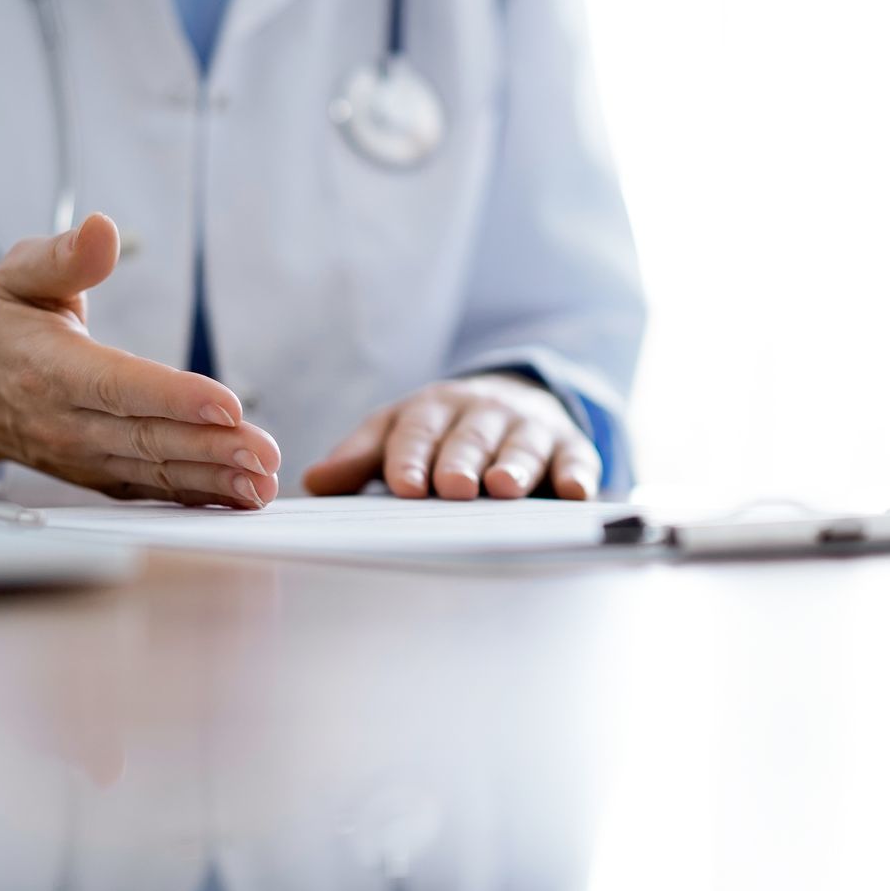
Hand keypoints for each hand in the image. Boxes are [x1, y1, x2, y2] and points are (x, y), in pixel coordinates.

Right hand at [0, 213, 280, 508]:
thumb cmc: (0, 324)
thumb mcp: (18, 276)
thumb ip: (64, 256)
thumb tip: (101, 229)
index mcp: (50, 368)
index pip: (118, 386)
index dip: (174, 397)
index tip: (227, 404)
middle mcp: (66, 421)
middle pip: (147, 437)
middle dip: (212, 448)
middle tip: (265, 453)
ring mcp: (82, 456)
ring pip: (155, 470)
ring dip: (214, 479)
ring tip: (262, 481)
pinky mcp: (97, 475)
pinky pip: (150, 489)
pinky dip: (196, 496)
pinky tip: (238, 495)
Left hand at [302, 375, 598, 500]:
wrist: (513, 398)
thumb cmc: (443, 431)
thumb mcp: (399, 433)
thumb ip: (361, 459)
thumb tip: (312, 482)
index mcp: (433, 409)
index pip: (418, 432)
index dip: (411, 459)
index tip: (406, 486)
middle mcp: (482, 413)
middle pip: (469, 438)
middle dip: (462, 460)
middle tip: (454, 486)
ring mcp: (528, 427)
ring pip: (521, 444)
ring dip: (515, 465)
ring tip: (506, 488)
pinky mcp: (569, 445)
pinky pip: (575, 458)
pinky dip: (577, 473)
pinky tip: (576, 492)